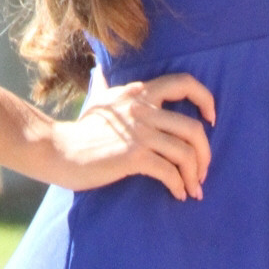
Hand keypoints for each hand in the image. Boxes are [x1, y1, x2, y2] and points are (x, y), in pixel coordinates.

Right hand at [46, 72, 214, 201]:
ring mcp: (139, 132)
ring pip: (185, 153)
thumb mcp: (99, 100)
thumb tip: (101, 73)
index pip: (184, 83)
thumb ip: (109, 88)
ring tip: (193, 190)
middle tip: (202, 172)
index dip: (205, 99)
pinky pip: (169, 171)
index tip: (211, 119)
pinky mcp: (133, 156)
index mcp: (138, 92)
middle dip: (205, 154)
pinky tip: (177, 194)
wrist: (56, 150)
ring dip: (194, 176)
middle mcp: (142, 108)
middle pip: (194, 128)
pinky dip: (178, 186)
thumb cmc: (79, 131)